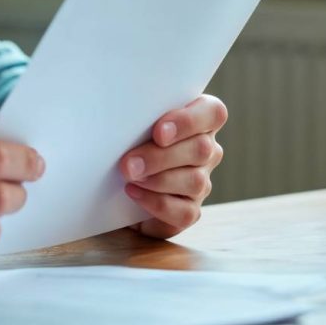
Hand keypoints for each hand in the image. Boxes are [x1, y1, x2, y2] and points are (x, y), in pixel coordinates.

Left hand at [119, 94, 227, 238]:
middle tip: (129, 163)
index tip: (159, 132)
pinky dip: (157, 203)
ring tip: (129, 176)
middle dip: (161, 156)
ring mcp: (202, 182)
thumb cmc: (124, 141)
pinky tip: (134, 192)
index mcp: (198, 119)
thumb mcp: (131, 123)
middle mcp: (206, 150)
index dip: (189, 121)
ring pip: (195, 181)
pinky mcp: (191, 210)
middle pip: (201, 149)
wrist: (112, 187)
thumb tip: (120, 114)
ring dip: (158, 180)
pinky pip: (185, 212)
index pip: (213, 112)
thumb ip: (138, 115)